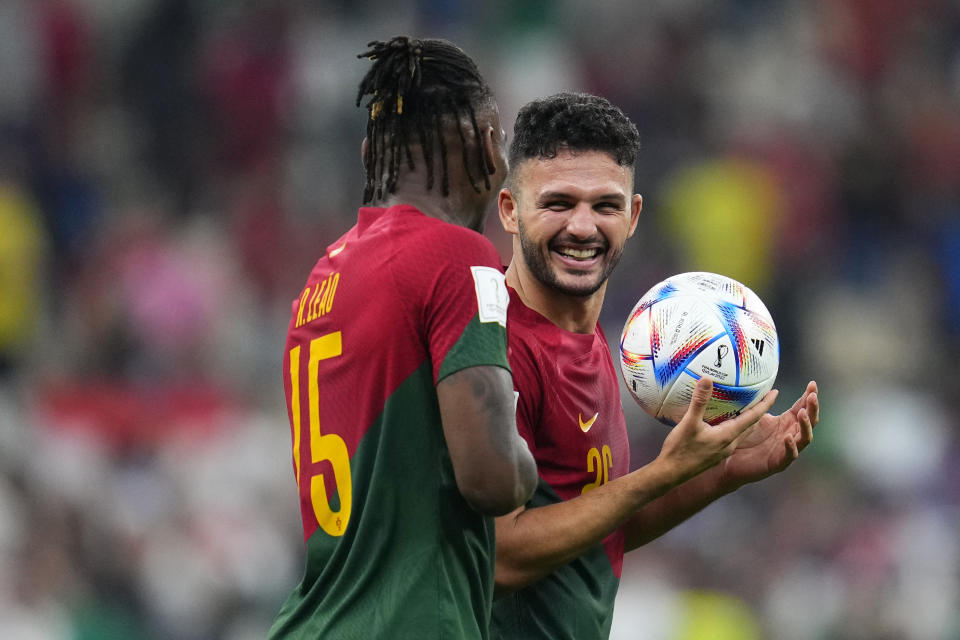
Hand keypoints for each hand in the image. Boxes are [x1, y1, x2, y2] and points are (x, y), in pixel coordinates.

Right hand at [655, 377, 778, 486]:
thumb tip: (707, 379)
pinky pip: (731, 436)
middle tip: (764, 396)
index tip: (775, 392)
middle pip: (751, 425)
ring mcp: (723, 450)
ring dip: (748, 419)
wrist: (670, 473)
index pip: (753, 417)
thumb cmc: (681, 449)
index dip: (765, 404)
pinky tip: (727, 421)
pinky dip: (736, 425)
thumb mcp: (689, 423)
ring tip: (749, 406)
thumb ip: (700, 401)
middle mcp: (730, 444)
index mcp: (728, 435)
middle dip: (760, 410)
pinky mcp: (716, 453)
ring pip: (742, 431)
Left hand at [716, 380, 818, 490]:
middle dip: (812, 408)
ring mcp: (786, 450)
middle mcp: (790, 434)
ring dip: (806, 426)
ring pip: (804, 438)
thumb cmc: (743, 437)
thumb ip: (761, 403)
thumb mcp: (753, 416)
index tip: (812, 384)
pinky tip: (788, 437)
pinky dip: (791, 447)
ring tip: (802, 414)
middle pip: (809, 421)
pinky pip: (790, 456)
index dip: (808, 397)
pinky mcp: (778, 463)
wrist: (729, 462)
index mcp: (785, 422)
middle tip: (812, 396)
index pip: (802, 407)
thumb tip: (769, 387)